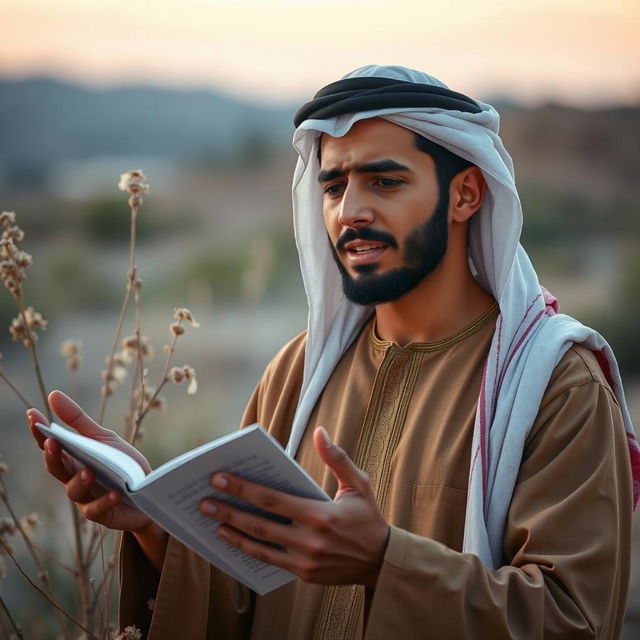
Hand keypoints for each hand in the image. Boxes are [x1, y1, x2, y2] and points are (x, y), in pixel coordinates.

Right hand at [27, 390, 152, 533]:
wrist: (148, 492)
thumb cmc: (121, 464)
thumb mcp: (103, 438)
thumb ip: (77, 420)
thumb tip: (52, 395)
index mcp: (72, 458)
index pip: (51, 445)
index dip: (40, 431)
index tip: (33, 414)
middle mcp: (73, 478)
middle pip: (57, 468)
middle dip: (52, 456)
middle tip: (52, 442)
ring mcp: (85, 498)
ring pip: (74, 491)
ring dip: (80, 480)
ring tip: (88, 470)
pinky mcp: (101, 513)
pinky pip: (98, 509)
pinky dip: (105, 500)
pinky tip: (115, 492)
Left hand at [199, 426, 389, 587]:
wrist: (381, 560)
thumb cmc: (367, 517)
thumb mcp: (358, 484)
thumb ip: (337, 458)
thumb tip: (321, 432)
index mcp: (320, 515)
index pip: (272, 500)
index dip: (243, 489)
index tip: (219, 479)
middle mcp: (309, 540)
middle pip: (259, 524)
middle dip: (229, 510)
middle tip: (204, 500)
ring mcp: (304, 561)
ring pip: (259, 546)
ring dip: (233, 533)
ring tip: (212, 522)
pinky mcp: (304, 575)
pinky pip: (270, 562)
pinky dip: (249, 552)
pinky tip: (234, 541)